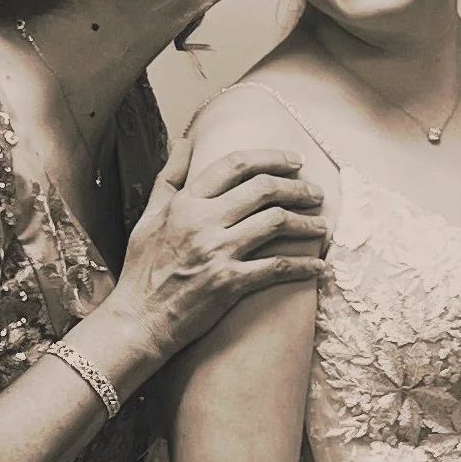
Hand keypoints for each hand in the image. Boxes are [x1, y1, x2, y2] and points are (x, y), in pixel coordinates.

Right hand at [107, 128, 326, 368]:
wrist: (139, 320)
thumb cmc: (143, 270)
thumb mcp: (149, 216)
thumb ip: (169, 177)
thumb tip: (182, 141)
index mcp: (185, 202)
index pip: (234, 165)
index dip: (271, 157)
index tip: (295, 160)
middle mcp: (203, 221)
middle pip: (263, 189)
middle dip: (297, 187)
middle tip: (315, 193)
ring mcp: (217, 252)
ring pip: (276, 222)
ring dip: (306, 223)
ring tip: (321, 226)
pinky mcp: (229, 283)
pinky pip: (277, 267)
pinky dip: (303, 266)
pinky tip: (318, 267)